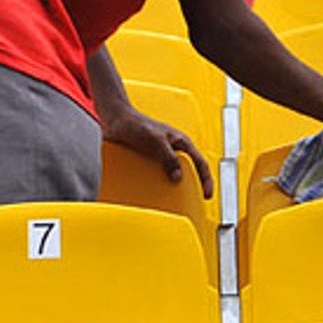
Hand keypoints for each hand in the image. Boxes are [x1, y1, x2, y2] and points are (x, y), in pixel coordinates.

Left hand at [100, 107, 215, 199]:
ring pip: (172, 174)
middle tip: (191, 202)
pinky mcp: (149, 159)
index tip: (207, 195)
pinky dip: (155, 184)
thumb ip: (168, 158)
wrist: (115, 120)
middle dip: (191, 186)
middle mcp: (173, 149)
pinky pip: (156, 175)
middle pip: (188, 171)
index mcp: (181, 142)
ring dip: (171, 187)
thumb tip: (178, 177)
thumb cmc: (136, 123)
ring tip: (169, 201)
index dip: (206, 180)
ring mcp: (161, 155)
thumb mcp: (156, 140)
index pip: (200, 163)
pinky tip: (150, 192)